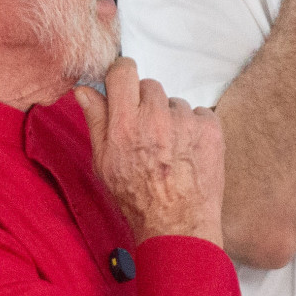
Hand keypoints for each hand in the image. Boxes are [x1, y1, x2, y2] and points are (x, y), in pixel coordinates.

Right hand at [76, 58, 224, 245]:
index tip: (123, 87)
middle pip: (150, 86)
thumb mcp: (104, 162)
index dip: (122, 75)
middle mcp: (156, 116)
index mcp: (125, 123)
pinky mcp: (211, 128)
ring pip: (175, 103)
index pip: (124, 72)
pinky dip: (194, 127)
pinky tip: (188, 151)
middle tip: (147, 132)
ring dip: (171, 118)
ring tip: (170, 149)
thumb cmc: (137, 197)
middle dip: (146, 103)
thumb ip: (96, 120)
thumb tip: (85, 90)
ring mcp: (186, 121)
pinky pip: (200, 113)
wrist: (177, 224)